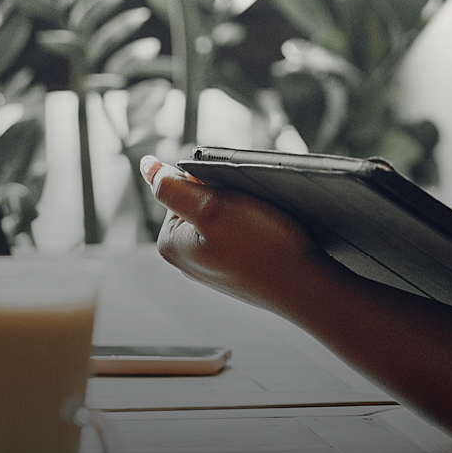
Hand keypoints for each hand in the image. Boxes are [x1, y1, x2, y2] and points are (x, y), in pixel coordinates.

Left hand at [146, 157, 340, 311]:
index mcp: (171, 244)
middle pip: (197, 202)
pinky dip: (251, 228)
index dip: (207, 181)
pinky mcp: (235, 269)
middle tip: (249, 211)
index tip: (231, 197)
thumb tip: (147, 166)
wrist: (304, 285)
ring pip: (221, 217)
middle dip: (224, 197)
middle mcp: (186, 258)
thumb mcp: (212, 208)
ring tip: (259, 224)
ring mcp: (211, 266)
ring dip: (240, 211)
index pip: (179, 188)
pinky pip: (237, 235)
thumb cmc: (262, 247)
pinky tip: (266, 238)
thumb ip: (173, 188)